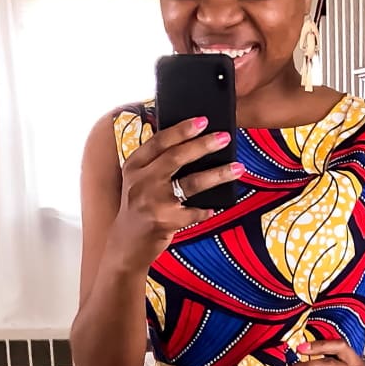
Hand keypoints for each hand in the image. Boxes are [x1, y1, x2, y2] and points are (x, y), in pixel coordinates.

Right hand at [116, 117, 240, 257]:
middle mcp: (141, 182)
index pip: (159, 141)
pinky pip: (195, 212)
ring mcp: (153, 203)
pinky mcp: (165, 222)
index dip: (182, 129)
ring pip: (192, 183)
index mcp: (134, 166)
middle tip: (225, 138)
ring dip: (218, 175)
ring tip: (237, 168)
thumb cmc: (139, 207)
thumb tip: (191, 141)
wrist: (126, 245)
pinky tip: (215, 206)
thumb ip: (155, 163)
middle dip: (204, 145)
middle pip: (176, 157)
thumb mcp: (138, 181)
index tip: (203, 120)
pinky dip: (207, 209)